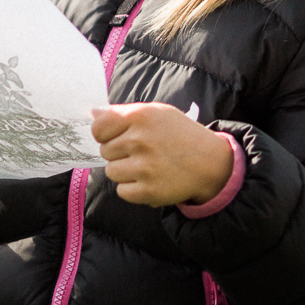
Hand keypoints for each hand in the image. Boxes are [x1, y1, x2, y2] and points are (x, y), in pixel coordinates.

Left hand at [90, 103, 232, 207]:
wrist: (210, 163)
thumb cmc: (180, 135)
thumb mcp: (157, 113)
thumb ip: (124, 113)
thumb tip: (93, 114)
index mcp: (140, 116)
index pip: (99, 127)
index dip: (104, 134)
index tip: (115, 137)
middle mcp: (140, 140)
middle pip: (105, 151)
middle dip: (119, 153)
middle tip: (141, 152)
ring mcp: (145, 167)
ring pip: (111, 172)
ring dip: (125, 171)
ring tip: (146, 166)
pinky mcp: (149, 190)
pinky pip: (122, 191)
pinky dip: (133, 189)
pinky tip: (150, 180)